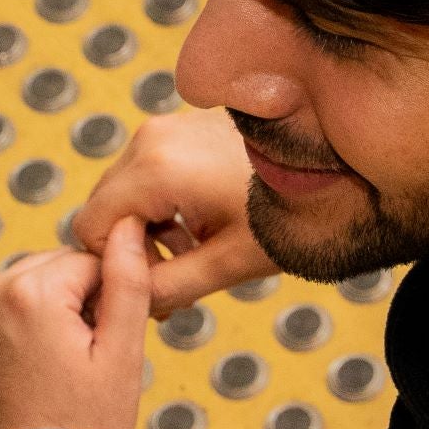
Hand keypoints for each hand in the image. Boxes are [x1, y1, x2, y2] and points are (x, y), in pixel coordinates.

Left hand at [0, 213, 152, 428]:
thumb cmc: (86, 428)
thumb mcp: (122, 352)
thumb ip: (128, 280)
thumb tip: (128, 227)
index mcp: (28, 291)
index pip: (88, 263)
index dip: (110, 299)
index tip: (112, 343)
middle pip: (52, 273)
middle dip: (75, 303)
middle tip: (89, 362)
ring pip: (24, 297)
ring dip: (47, 319)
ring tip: (62, 375)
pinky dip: (19, 340)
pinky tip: (35, 383)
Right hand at [70, 106, 278, 317]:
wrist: (339, 162)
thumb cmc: (291, 213)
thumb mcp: (229, 264)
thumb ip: (167, 288)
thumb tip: (122, 302)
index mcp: (156, 169)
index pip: (89, 228)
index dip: (114, 267)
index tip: (155, 291)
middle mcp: (150, 138)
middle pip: (104, 210)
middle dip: (133, 250)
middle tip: (178, 284)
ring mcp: (165, 126)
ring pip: (124, 193)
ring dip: (150, 230)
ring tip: (197, 254)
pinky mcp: (180, 126)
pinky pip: (147, 173)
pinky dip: (163, 205)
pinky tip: (203, 224)